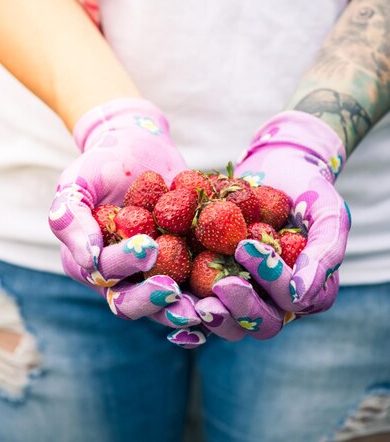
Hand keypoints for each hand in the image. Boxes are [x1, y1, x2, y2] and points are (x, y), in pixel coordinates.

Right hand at [48, 97, 203, 335]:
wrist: (141, 147)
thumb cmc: (102, 162)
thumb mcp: (78, 182)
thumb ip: (70, 217)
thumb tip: (89, 260)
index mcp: (89, 263)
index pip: (105, 274)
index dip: (125, 265)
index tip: (149, 246)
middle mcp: (121, 278)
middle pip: (133, 303)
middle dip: (153, 302)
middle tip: (175, 292)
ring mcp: (155, 275)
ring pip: (167, 306)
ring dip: (186, 311)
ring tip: (207, 307)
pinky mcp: (186, 267)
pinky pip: (198, 288)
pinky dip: (213, 294)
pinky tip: (234, 289)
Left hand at [195, 110, 350, 340]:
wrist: (277, 168)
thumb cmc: (309, 189)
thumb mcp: (327, 212)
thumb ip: (324, 252)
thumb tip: (299, 297)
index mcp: (305, 292)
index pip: (290, 301)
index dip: (269, 281)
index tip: (246, 247)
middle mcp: (274, 302)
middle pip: (258, 323)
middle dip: (238, 308)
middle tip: (219, 284)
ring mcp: (243, 294)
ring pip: (226, 322)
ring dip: (206, 316)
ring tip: (185, 300)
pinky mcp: (212, 282)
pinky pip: (198, 302)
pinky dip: (181, 305)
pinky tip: (164, 294)